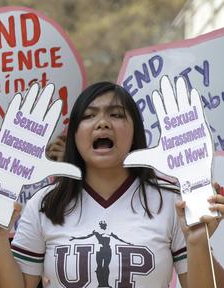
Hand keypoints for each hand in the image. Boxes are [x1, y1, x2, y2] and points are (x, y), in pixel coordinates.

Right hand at [0, 83, 79, 227]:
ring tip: (35, 86)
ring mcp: (18, 130)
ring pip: (26, 110)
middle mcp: (30, 132)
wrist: (9, 177)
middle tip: (50, 87)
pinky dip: (15, 106)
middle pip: (39, 111)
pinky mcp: (7, 131)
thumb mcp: (46, 169)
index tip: (58, 102)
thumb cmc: (26, 173)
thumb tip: (80, 173)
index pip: (48, 122)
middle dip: (44, 99)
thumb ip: (63, 168)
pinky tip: (19, 96)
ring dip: (31, 98)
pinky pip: (12, 116)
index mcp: (40, 139)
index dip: (53, 112)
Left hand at [124, 75, 215, 225]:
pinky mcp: (199, 128)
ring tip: (179, 81)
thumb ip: (139, 157)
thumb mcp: (153, 159)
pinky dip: (194, 102)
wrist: (189, 173)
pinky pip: (197, 112)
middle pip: (173, 104)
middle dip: (170, 92)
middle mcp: (178, 125)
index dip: (160, 102)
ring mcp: (189, 125)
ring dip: (182, 93)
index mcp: (167, 130)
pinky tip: (192, 92)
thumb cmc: (174, 166)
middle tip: (166, 79)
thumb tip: (124, 160)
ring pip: (185, 104)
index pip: (163, 112)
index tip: (155, 92)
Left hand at [178, 182, 223, 242]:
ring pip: (223, 209)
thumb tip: (182, 201)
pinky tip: (201, 218)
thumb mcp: (181, 215)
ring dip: (218, 206)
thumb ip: (179, 206)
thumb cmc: (189, 227)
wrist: (190, 239)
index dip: (216, 189)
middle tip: (208, 197)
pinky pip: (214, 220)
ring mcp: (214, 219)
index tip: (213, 183)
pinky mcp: (213, 226)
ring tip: (209, 206)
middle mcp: (213, 212)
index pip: (215, 196)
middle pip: (223, 201)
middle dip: (217, 196)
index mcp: (207, 207)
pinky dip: (207, 217)